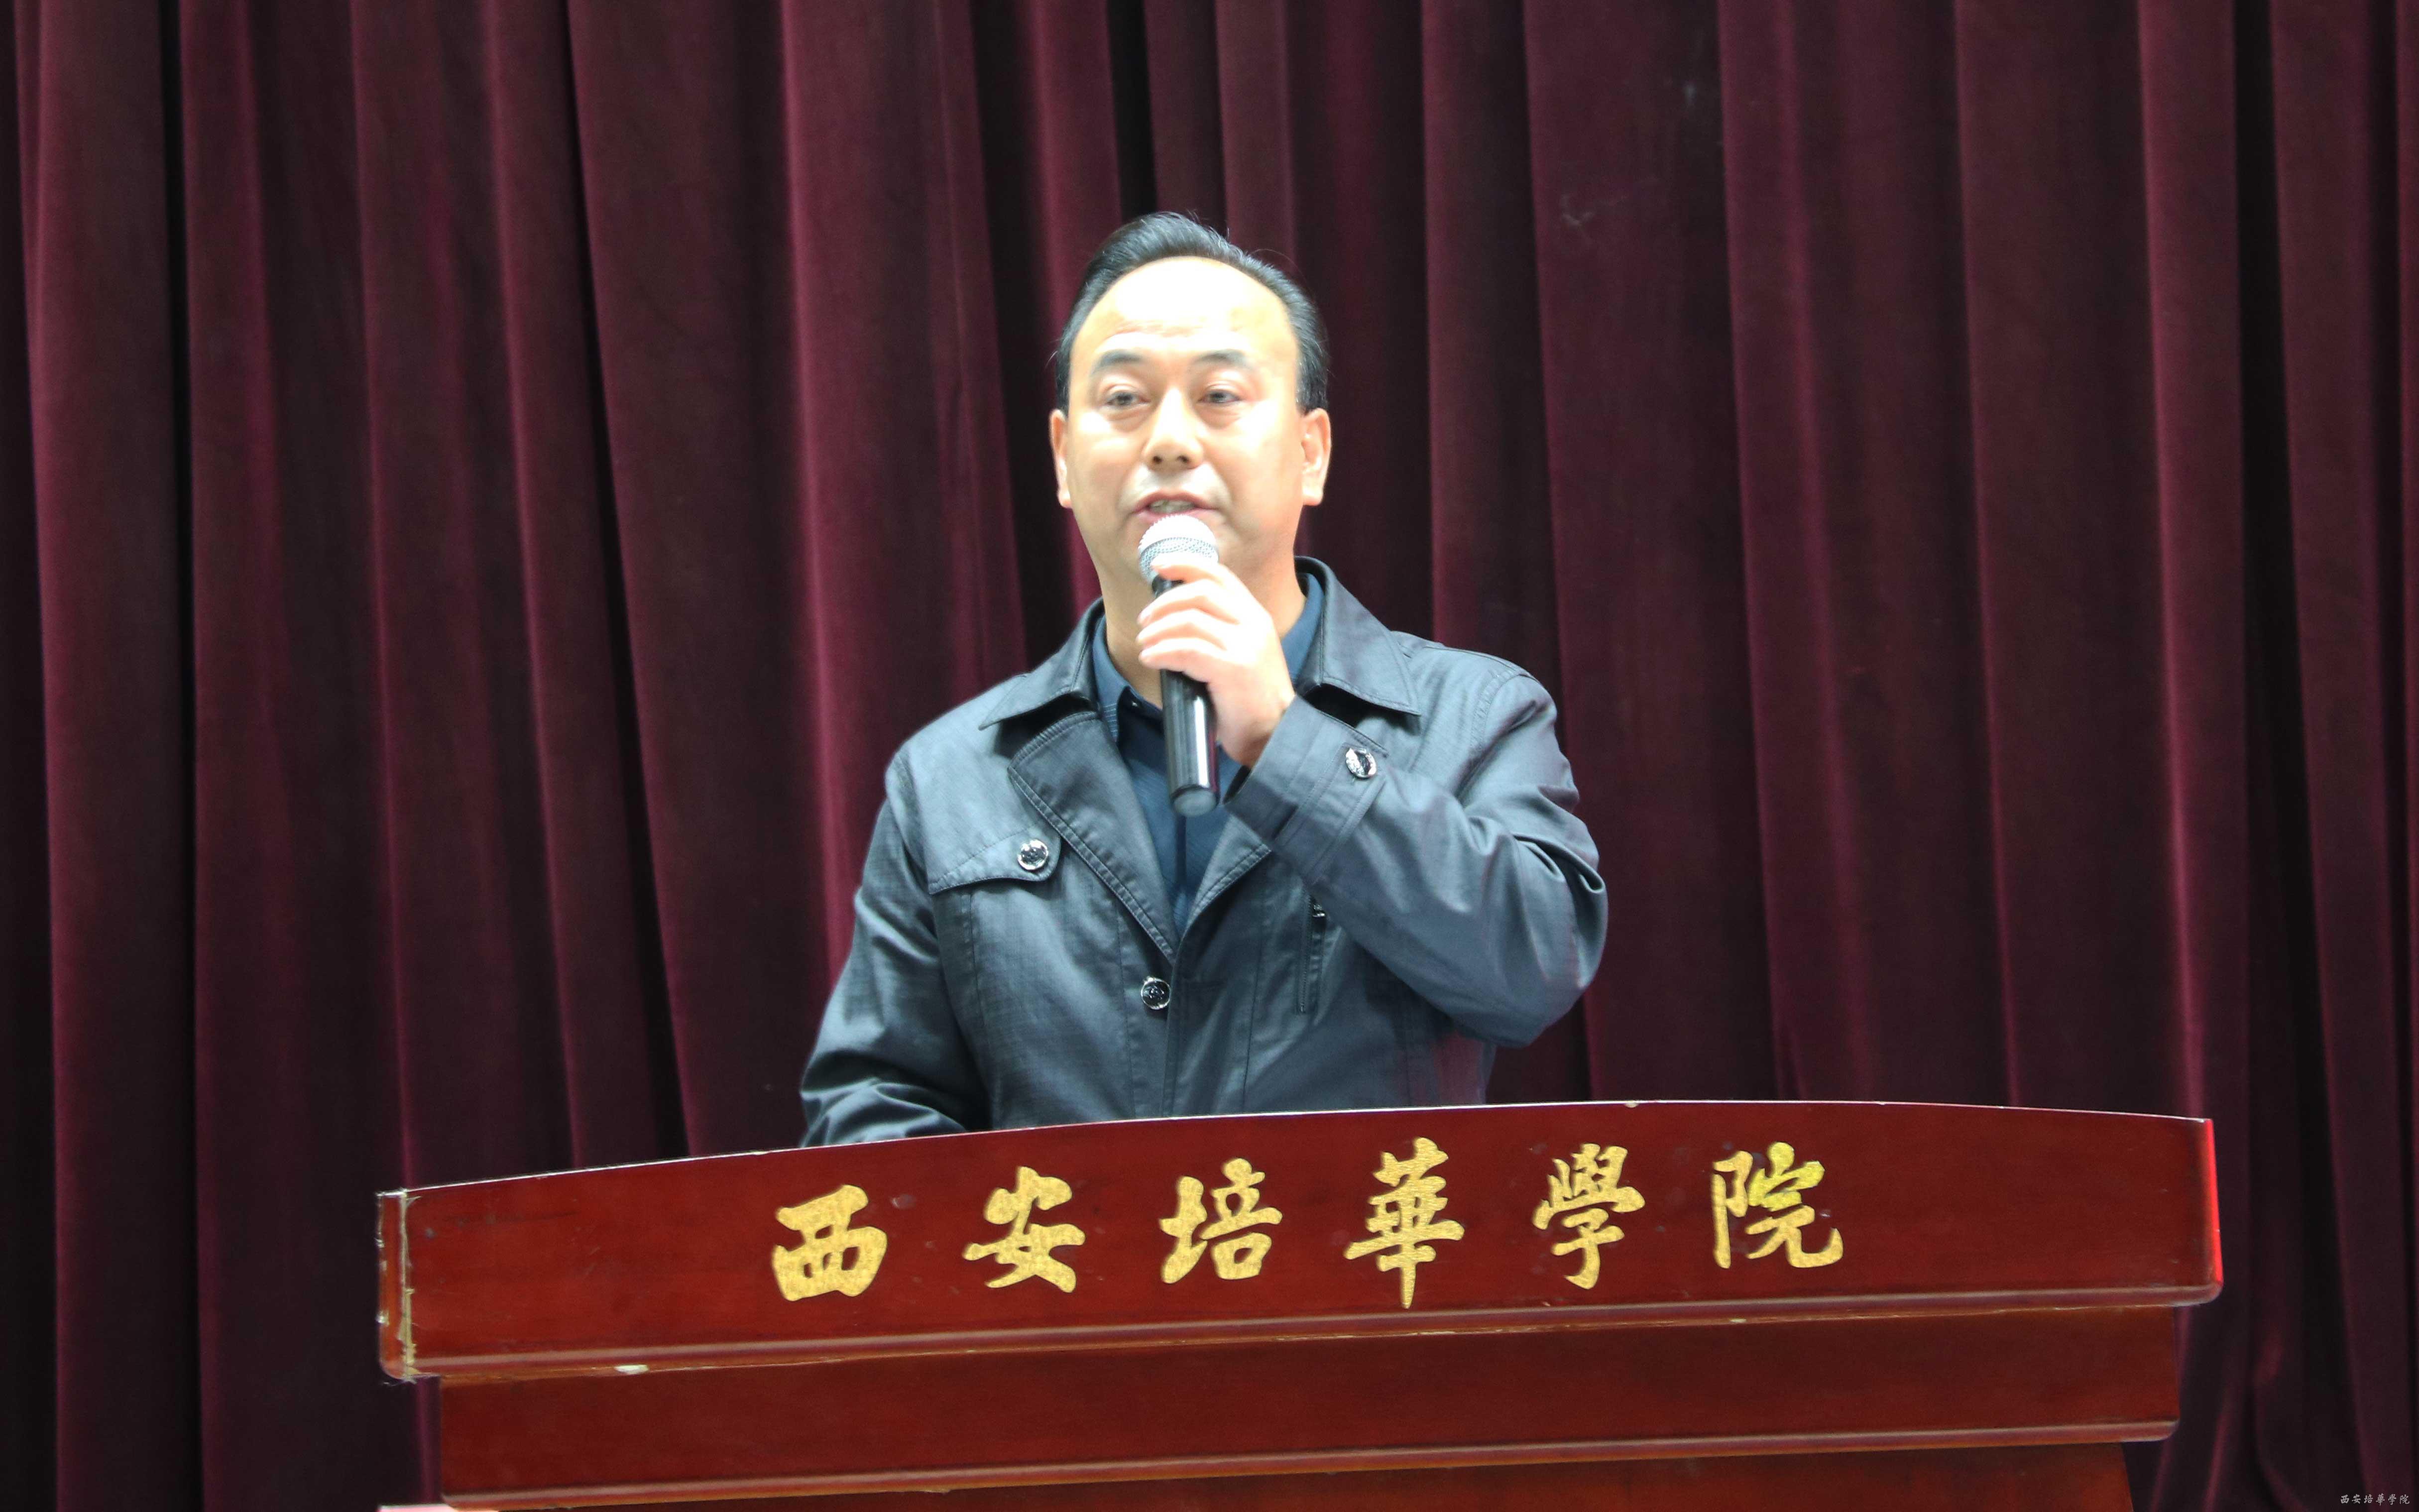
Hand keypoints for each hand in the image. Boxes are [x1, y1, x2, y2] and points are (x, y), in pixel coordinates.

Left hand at [1134, 558, 1295, 766]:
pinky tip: (1150, 659)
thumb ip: (1219, 631)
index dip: (1186, 564)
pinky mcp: (1233, 669)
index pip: (1220, 575)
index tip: (1158, 566)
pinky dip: (1162, 651)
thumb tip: (1174, 619)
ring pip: (1189, 620)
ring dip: (1158, 630)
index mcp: (1255, 616)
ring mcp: (1245, 645)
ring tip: (1145, 645)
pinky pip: (1187, 650)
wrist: (1275, 734)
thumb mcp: (1242, 653)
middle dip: (1164, 602)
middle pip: (1200, 592)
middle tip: (1144, 621)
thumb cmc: (1250, 700)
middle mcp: (1253, 624)